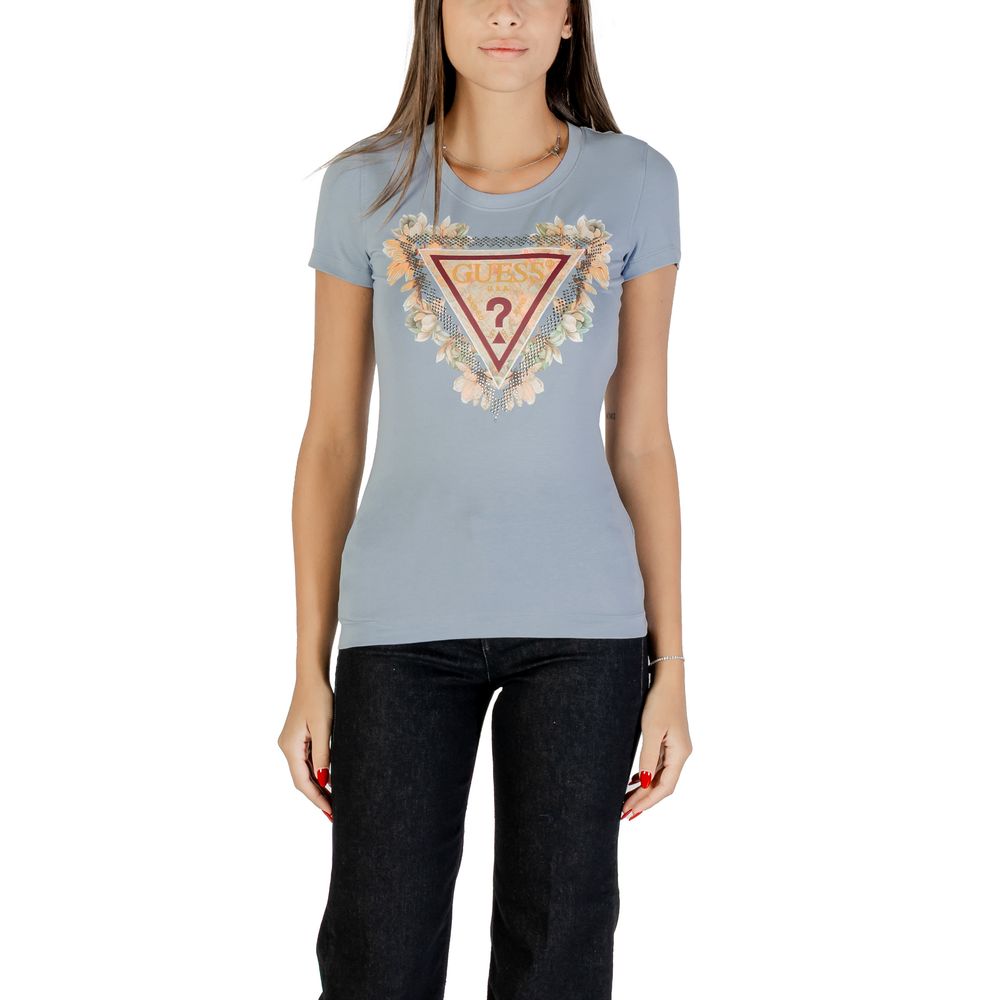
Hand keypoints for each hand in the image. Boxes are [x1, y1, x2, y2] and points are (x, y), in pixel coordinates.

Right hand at [277, 676, 334, 821]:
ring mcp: (291, 742)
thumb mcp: (323, 727)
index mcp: (290, 747)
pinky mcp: (298, 737)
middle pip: (301, 780)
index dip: (316, 799)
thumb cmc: (319, 698)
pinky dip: (316, 772)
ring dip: (317, 786)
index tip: (331, 812)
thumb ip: (323, 755)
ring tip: (334, 801)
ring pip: (303, 771)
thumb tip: (321, 782)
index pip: (302, 782)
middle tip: (335, 813)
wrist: (312, 677)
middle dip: (317, 797)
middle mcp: (287, 747)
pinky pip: (306, 761)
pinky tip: (328, 780)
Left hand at [621, 666, 692, 820]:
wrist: (668, 679)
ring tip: (626, 801)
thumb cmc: (659, 701)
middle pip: (663, 785)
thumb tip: (645, 784)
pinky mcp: (669, 740)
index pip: (664, 788)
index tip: (630, 812)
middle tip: (624, 813)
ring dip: (644, 790)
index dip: (647, 802)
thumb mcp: (651, 730)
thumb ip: (648, 758)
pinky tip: (634, 780)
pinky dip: (647, 776)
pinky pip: (659, 766)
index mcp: (680, 754)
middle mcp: (681, 754)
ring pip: (661, 777)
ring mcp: (676, 748)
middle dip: (644, 800)